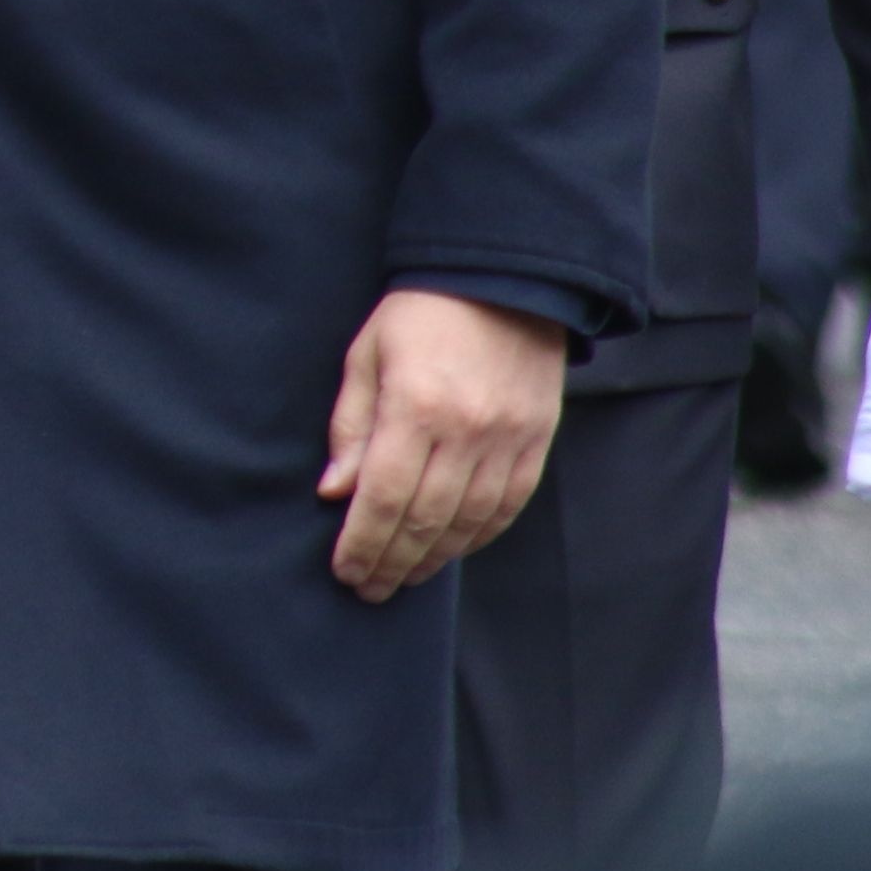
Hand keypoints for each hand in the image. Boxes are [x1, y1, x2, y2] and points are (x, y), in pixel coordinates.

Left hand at [318, 289, 562, 599]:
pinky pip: (506, 508)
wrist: (503, 282)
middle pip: (424, 520)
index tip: (344, 570)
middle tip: (367, 588)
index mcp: (416, 407)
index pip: (384, 497)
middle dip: (391, 562)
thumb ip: (351, 426)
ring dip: (432, 559)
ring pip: (468, 523)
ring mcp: (508, 442)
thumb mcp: (367, 355)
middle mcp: (467, 432)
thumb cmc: (420, 315)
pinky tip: (449, 551)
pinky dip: (475, 537)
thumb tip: (334, 493)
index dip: (362, 541)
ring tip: (402, 577)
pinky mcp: (536, 444)